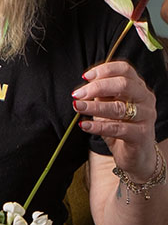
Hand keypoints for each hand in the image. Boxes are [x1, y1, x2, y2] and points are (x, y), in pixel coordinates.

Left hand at [73, 60, 157, 178]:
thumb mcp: (108, 105)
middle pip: (123, 84)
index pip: (125, 69)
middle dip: (97, 87)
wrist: (135, 154)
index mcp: (138, 86)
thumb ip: (100, 94)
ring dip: (94, 107)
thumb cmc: (120, 125)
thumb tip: (83, 87)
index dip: (104, 70)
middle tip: (77, 94)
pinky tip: (84, 125)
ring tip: (77, 106)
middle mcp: (145, 98)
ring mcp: (146, 116)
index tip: (85, 77)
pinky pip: (119, 128)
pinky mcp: (142, 134)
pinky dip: (99, 126)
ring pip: (120, 108)